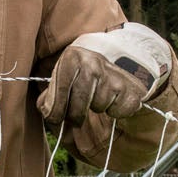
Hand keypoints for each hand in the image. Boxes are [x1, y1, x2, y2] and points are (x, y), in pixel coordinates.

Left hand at [36, 22, 172, 130]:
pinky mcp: (129, 87)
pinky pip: (117, 111)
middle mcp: (93, 62)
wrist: (116, 67)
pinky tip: (112, 100)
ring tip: (97, 98)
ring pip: (99, 107)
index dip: (55, 111)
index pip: (59, 93)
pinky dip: (114, 111)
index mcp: (72, 58)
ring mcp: (112, 73)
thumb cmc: (80, 78)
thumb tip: (48, 113)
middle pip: (78, 105)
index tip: (55, 118)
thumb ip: (48, 99)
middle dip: (74, 116)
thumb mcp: (61, 81)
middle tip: (74, 117)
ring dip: (96, 109)